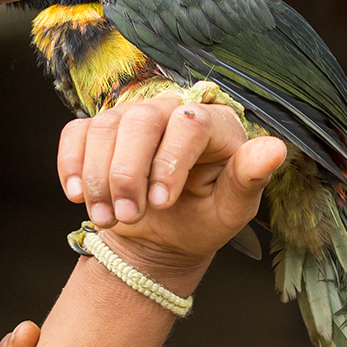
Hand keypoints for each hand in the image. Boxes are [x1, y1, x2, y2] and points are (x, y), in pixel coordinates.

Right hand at [57, 96, 285, 269]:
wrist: (162, 237)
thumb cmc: (203, 220)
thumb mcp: (231, 210)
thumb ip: (249, 179)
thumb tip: (275, 148)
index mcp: (214, 124)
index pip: (190, 123)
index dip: (170, 161)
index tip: (162, 202)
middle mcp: (171, 110)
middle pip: (140, 120)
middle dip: (128, 173)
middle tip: (129, 216)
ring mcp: (131, 117)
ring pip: (104, 128)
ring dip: (98, 178)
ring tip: (107, 219)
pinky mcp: (98, 131)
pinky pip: (75, 134)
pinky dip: (71, 165)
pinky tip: (77, 196)